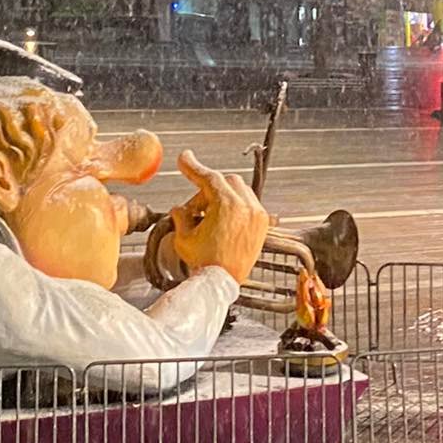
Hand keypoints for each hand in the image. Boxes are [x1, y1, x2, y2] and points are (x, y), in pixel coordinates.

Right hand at [167, 150, 269, 285]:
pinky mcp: (262, 225)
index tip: (184, 158)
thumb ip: (181, 216)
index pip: (209, 177)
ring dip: (223, 196)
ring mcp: (257, 215)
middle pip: (224, 181)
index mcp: (226, 205)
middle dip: (207, 189)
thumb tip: (180, 209)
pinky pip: (249, 203)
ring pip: (239, 190)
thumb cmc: (205, 264)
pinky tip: (223, 221)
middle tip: (195, 208)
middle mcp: (246, 206)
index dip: (193, 166)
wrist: (223, 284)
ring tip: (209, 218)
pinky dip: (236, 206)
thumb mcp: (184, 237)